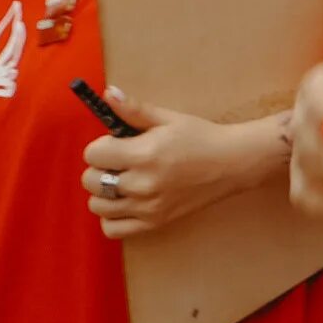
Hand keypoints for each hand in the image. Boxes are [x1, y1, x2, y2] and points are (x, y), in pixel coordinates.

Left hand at [82, 89, 275, 239]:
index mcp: (144, 153)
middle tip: (120, 161)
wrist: (232, 164)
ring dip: (103, 192)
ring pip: (97, 206)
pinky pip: (112, 229)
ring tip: (123, 181)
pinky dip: (111, 216)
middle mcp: (142, 184)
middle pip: (91, 181)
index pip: (93, 154)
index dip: (101, 145)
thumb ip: (134, 109)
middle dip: (100, 167)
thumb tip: (108, 93)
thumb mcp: (169, 118)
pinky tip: (125, 202)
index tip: (117, 143)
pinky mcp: (154, 223)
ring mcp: (147, 207)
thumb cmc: (200, 136)